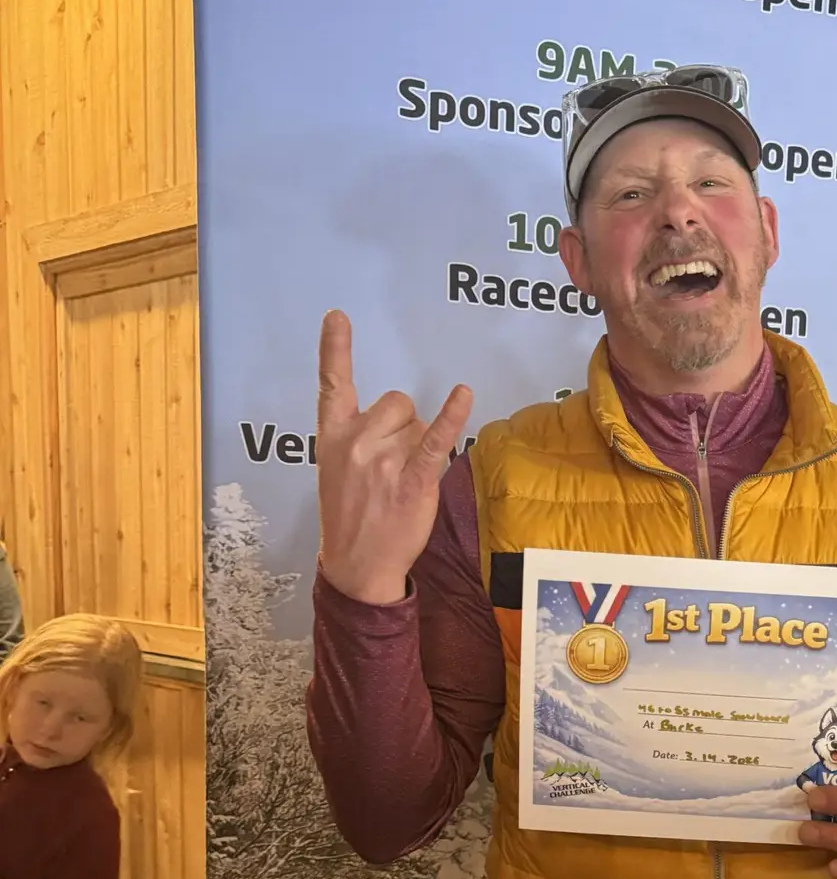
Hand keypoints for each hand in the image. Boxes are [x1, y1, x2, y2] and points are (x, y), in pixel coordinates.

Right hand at [315, 309, 473, 604]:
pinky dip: (452, 417)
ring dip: (418, 445)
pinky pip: (435, 439)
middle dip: (402, 425)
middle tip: (391, 465)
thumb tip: (398, 413)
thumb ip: (356, 435)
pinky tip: (463, 394)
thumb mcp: (336, 468)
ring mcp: (384, 461)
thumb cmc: (351, 513)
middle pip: (397, 401)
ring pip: (418, 424)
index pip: (331, 383)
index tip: (338, 315)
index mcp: (333, 436)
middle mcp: (356, 442)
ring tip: (401, 481)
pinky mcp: (413, 479)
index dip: (334, 348)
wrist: (356, 563)